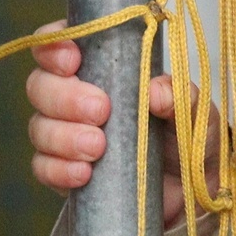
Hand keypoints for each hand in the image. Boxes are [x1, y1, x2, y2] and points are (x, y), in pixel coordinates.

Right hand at [26, 22, 220, 226]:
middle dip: (64, 96)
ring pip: (39, 127)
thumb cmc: (189, 137)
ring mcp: (66, 135)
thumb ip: (180, 95)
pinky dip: (58, 169)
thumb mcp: (196, 112)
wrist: (194, 191)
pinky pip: (43, 167)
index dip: (55, 47)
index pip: (59, 44)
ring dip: (63, 136)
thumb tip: (153, 90)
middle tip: (100, 110)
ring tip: (97, 147)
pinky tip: (83, 173)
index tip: (73, 60)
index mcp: (103, 68)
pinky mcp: (65, 172)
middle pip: (40, 85)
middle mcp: (76, 97)